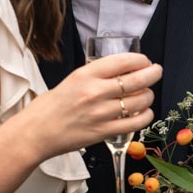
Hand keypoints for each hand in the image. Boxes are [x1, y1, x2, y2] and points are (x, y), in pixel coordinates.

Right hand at [12, 53, 162, 159]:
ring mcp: (101, 113)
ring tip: (146, 95)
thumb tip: (124, 70)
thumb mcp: (73, 80)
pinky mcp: (104, 132)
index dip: (141, 59)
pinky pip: (136, 122)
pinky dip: (145, 115)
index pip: (123, 61)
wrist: (35, 132)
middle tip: (156, 72)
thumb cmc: (52, 106)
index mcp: (85, 75)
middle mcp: (95, 92)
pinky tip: (143, 112)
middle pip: (137, 79)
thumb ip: (97, 75)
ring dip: (149, 96)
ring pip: (140, 100)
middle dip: (153, 73)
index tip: (145, 61)